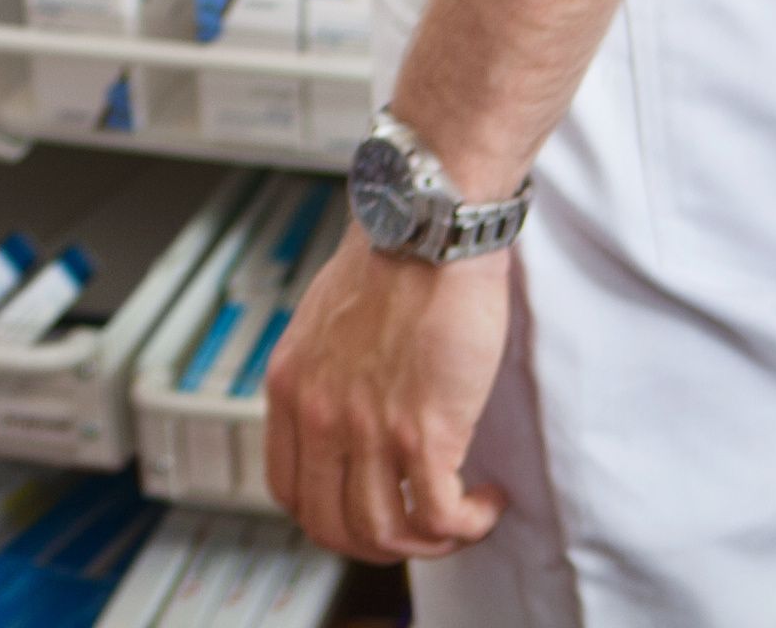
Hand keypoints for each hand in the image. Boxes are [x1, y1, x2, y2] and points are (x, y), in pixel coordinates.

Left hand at [259, 237, 511, 565]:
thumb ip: (324, 376)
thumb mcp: (322, 324)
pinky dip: (468, 525)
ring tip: (463, 516)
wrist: (426, 230)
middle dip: (381, 546)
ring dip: (432, 541)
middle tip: (420, 529)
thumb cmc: (389, 262)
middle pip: (332, 528)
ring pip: (387, 534)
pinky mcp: (424, 431)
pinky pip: (440, 516)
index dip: (332, 517)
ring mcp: (368, 428)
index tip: (369, 509)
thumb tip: (347, 416)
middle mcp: (318, 415)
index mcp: (288, 389)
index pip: (288, 492)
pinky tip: (487, 501)